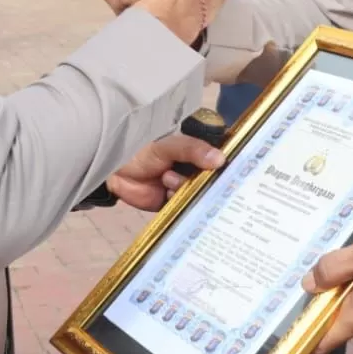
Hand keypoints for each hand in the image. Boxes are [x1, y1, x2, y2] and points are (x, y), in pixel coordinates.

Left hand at [107, 132, 225, 210]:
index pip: (222, 159)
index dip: (230, 166)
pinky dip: (179, 203)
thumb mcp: (169, 146)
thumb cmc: (143, 151)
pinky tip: (167, 194)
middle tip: (195, 177)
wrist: (116, 172)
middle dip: (207, 182)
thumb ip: (193, 149)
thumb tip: (220, 159)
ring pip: (200, 195)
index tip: (236, 172)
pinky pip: (186, 208)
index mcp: (199, 152)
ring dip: (183, 188)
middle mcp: (196, 171)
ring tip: (166, 179)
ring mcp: (187, 188)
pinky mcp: (176, 203)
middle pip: (215, 181)